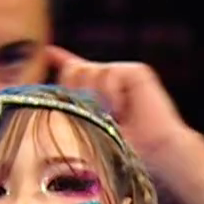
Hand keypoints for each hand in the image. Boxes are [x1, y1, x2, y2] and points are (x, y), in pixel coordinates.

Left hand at [47, 45, 191, 165]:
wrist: (155, 151)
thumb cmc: (124, 148)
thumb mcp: (89, 129)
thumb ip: (72, 108)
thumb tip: (54, 95)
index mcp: (98, 94)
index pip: (76, 72)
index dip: (61, 60)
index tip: (48, 52)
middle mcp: (109, 79)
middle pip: (74, 71)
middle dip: (77, 93)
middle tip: (96, 115)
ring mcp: (122, 73)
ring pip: (88, 71)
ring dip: (97, 98)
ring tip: (114, 115)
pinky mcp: (135, 71)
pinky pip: (108, 74)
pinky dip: (112, 94)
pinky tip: (124, 109)